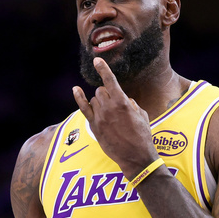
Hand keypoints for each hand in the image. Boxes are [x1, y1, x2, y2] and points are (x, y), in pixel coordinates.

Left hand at [72, 57, 157, 177]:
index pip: (110, 81)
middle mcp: (109, 108)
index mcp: (122, 102)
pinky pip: (84, 109)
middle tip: (114, 105)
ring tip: (110, 113)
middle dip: (107, 94)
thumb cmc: (142, 135)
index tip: (97, 60)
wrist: (135, 156)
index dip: (103, 69)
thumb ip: (131, 103)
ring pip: (94, 100)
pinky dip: (79, 98)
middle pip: (101, 91)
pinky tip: (75, 89)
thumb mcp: (142, 115)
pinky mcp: (94, 127)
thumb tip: (124, 100)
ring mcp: (100, 117)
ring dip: (100, 102)